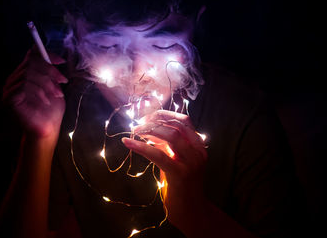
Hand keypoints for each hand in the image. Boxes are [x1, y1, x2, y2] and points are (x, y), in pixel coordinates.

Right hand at [2, 46, 67, 142]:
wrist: (47, 130)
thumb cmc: (51, 110)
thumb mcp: (54, 86)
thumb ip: (50, 72)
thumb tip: (55, 58)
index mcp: (24, 75)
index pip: (31, 55)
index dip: (46, 55)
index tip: (61, 61)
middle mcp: (14, 79)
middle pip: (31, 62)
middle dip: (50, 70)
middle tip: (62, 81)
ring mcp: (9, 89)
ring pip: (28, 73)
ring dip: (47, 83)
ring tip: (56, 95)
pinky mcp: (9, 98)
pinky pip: (23, 85)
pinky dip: (38, 91)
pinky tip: (45, 101)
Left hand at [121, 110, 207, 227]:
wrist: (190, 211)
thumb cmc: (180, 185)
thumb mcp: (174, 160)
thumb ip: (165, 145)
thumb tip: (148, 130)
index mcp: (198, 146)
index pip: (184, 120)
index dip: (164, 114)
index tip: (147, 116)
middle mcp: (198, 152)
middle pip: (177, 125)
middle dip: (155, 120)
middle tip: (138, 124)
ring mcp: (191, 163)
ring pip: (171, 136)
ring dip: (149, 130)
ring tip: (134, 130)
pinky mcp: (180, 174)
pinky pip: (158, 155)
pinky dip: (141, 147)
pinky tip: (128, 143)